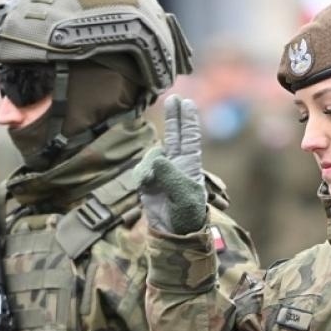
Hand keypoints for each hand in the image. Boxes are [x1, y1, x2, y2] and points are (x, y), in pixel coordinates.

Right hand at [136, 95, 207, 236]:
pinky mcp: (147, 181)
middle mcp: (176, 164)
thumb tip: (157, 157)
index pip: (190, 137)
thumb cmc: (186, 215)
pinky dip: (141, 178)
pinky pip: (140, 171)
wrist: (172, 232)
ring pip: (151, 155)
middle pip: (175, 135)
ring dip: (149, 167)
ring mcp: (161, 171)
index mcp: (190, 165)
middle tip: (173, 98)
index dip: (188, 120)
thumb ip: (171, 175)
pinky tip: (146, 188)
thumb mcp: (183, 195)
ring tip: (151, 182)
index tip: (187, 102)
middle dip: (174, 117)